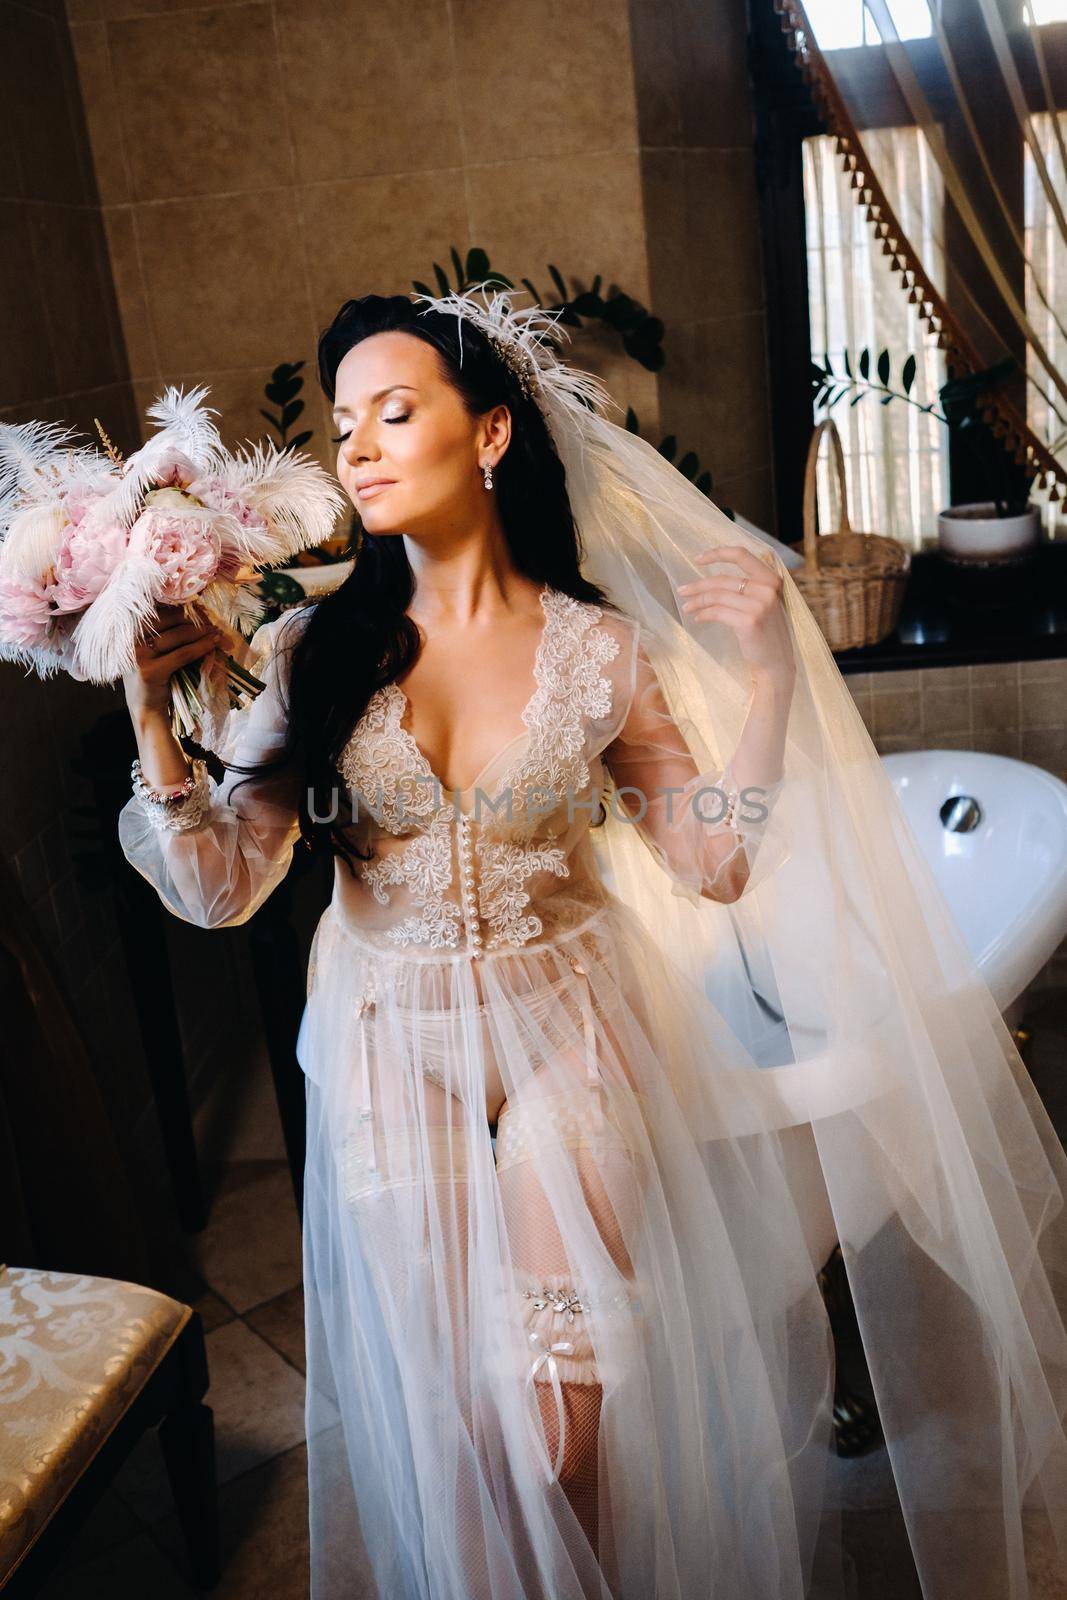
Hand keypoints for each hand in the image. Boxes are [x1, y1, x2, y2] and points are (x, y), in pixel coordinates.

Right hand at [122, 602, 223, 720]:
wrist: (146, 709)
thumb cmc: (155, 676)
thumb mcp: (154, 650)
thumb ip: (165, 631)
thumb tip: (196, 610)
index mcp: (129, 629)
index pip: (160, 610)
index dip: (183, 608)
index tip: (202, 611)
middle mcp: (130, 640)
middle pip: (170, 619)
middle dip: (196, 620)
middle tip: (214, 624)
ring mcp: (138, 655)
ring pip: (179, 635)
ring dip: (202, 633)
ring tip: (218, 633)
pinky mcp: (150, 671)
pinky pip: (182, 654)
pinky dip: (201, 647)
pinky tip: (213, 644)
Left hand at [676, 544, 794, 683]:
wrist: (776, 661)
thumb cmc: (765, 631)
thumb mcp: (764, 602)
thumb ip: (750, 586)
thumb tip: (714, 577)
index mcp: (771, 579)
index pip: (742, 555)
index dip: (718, 553)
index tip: (698, 559)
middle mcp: (767, 589)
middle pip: (723, 579)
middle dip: (698, 585)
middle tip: (682, 590)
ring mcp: (759, 605)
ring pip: (717, 596)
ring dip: (697, 602)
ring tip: (687, 607)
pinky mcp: (749, 621)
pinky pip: (717, 612)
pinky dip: (703, 614)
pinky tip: (698, 618)